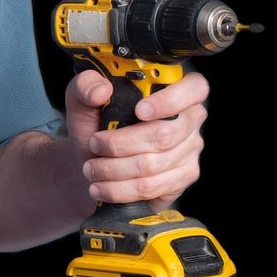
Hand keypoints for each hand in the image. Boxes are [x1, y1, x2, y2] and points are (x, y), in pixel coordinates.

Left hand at [65, 69, 208, 211]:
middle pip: (164, 134)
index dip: (170, 100)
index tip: (139, 110)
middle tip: (95, 145)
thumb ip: (85, 86)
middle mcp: (189, 117)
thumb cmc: (95, 125)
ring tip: (91, 169)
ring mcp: (191, 148)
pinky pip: (154, 187)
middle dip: (120, 145)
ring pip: (154, 165)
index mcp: (173, 88)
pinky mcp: (184, 176)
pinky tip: (103, 187)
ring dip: (114, 170)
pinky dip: (121, 190)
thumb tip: (101, 90)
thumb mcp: (82, 100)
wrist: (92, 160)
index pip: (194, 88)